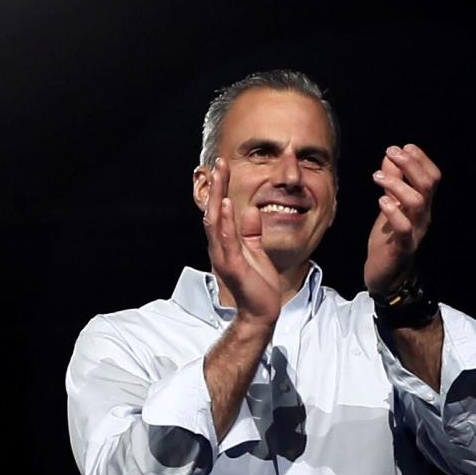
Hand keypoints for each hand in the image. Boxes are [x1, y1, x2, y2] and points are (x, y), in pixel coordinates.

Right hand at [203, 158, 283, 328]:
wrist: (261, 311)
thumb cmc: (259, 283)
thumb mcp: (256, 250)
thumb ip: (251, 232)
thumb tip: (251, 211)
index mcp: (226, 242)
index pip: (220, 211)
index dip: (220, 189)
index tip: (223, 168)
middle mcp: (219, 246)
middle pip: (214, 210)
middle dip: (216, 186)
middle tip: (218, 163)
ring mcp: (223, 255)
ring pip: (216, 221)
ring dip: (217, 197)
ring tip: (220, 176)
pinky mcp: (232, 264)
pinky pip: (227, 239)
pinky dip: (226, 221)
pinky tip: (227, 205)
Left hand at [363, 144, 439, 294]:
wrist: (386, 276)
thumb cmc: (388, 240)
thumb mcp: (390, 207)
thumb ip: (392, 184)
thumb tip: (390, 157)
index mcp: (422, 206)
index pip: (431, 177)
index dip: (420, 160)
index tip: (403, 147)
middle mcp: (423, 216)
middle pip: (428, 185)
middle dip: (412, 165)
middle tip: (392, 153)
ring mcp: (414, 231)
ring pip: (417, 203)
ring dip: (398, 185)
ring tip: (378, 176)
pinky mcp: (401, 247)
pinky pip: (403, 229)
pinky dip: (394, 213)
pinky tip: (381, 202)